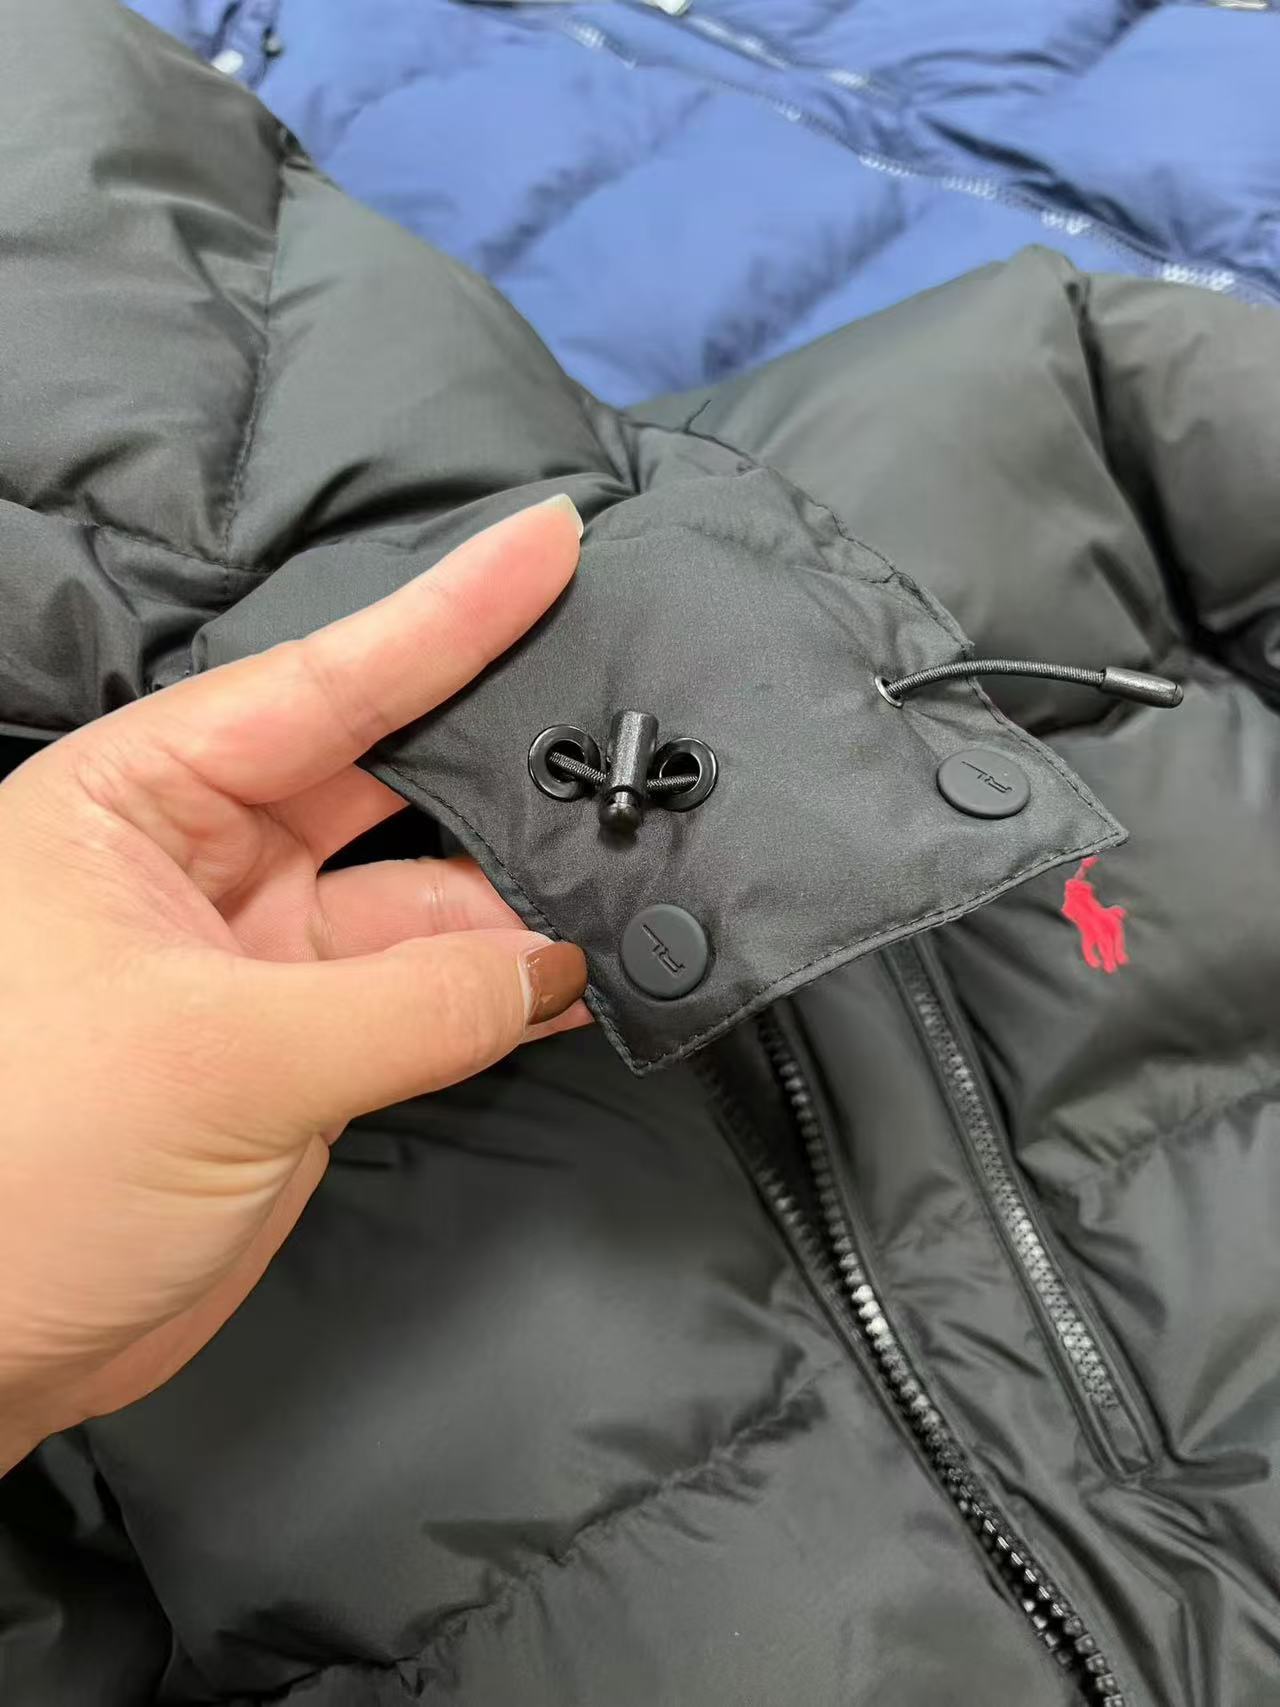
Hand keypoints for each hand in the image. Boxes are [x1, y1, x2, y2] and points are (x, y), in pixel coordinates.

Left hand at [0, 496, 587, 1469]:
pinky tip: (584, 979)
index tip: (551, 541)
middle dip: (502, 761)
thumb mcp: (219, 1060)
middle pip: (384, 778)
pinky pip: (423, 993)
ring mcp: (256, 955)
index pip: (317, 682)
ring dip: (521, 901)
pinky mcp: (299, 1046)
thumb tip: (558, 963)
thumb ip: (409, 1003)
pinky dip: (500, 990)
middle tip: (634, 724)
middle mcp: (199, 857)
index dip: (444, 614)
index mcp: (135, 801)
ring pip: (421, 898)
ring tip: (639, 880)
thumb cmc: (29, 1166)